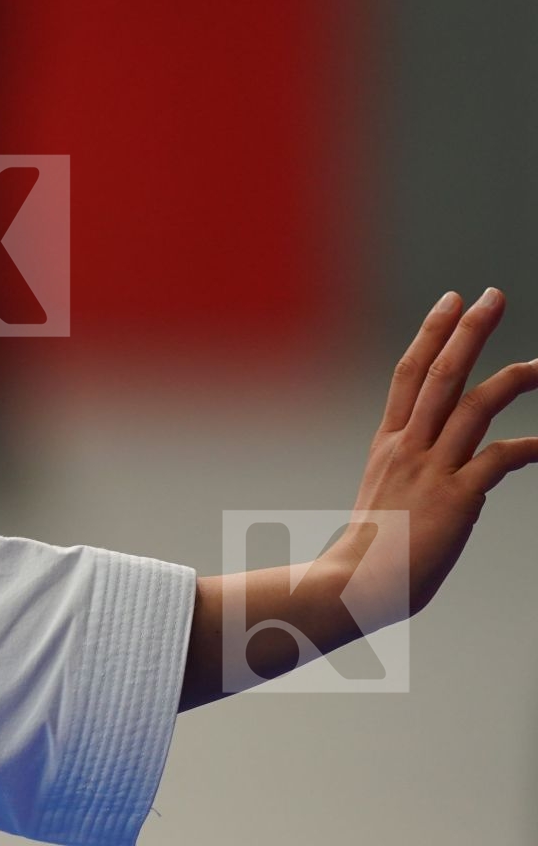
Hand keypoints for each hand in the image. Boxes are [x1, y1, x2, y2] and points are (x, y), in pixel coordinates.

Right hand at [325, 287, 537, 631]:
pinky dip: (528, 447)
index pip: (408, 373)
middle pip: (438, 374)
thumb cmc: (373, 552)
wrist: (357, 583)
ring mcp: (430, 470)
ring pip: (470, 406)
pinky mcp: (456, 498)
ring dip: (510, 378)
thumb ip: (416, 475)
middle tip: (490, 295)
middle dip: (467, 332)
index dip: (432, 333)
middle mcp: (408, 447)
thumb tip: (455, 473)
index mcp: (389, 443)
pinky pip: (499, 459)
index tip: (452, 300)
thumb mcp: (388, 498)